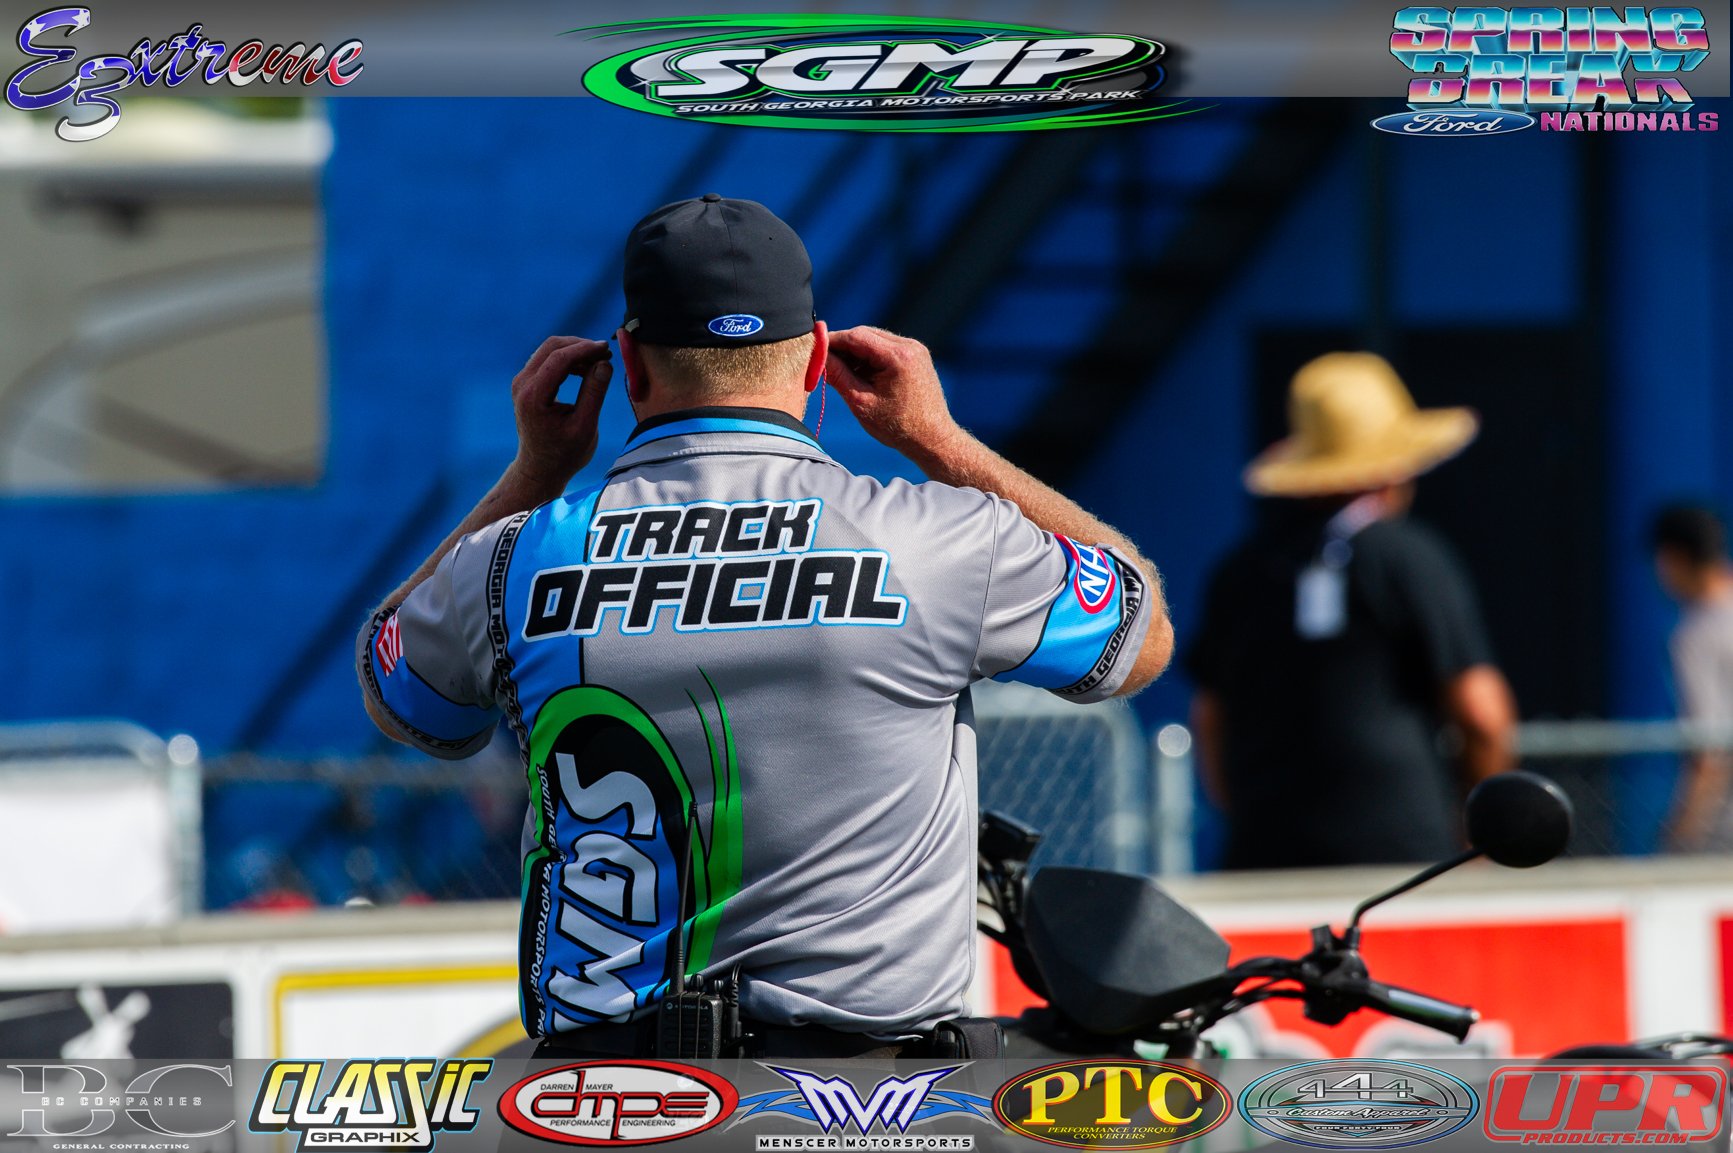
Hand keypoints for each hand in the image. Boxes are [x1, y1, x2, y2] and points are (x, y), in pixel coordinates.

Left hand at [510, 336, 612, 487]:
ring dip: (575, 351)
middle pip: (551, 347)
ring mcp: (522, 382)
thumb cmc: (564, 454)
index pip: (559, 359)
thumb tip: (604, 363)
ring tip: (600, 362)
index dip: (585, 349)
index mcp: (534, 397)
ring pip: (549, 350)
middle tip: (606, 353)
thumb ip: (594, 393)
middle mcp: (522, 385)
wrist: (541, 468)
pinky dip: (568, 359)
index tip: (607, 349)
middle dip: (580, 345)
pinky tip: (586, 369)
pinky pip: (547, 360)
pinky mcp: (527, 383)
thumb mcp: (585, 426)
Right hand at [825, 326, 960, 457]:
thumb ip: (838, 375)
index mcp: (898, 356)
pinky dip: (869, 357)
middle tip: (823, 362)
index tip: (813, 347)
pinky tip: (859, 375)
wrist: (932, 439)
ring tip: (841, 373)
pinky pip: (885, 348)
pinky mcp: (915, 356)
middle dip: (842, 346)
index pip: (856, 336)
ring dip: (855, 352)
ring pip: (874, 340)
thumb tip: (818, 357)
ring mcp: (915, 350)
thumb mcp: (861, 402)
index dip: (831, 340)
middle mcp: (909, 346)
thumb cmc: (898, 427)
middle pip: (865, 334)